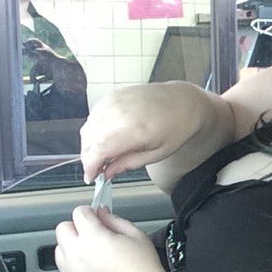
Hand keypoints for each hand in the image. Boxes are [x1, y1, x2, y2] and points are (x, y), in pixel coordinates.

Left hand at [53, 206, 166, 271]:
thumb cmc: (143, 271)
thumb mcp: (136, 235)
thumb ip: (114, 220)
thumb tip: (101, 213)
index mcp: (92, 237)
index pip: (79, 212)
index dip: (90, 213)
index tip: (97, 218)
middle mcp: (76, 254)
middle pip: (63, 228)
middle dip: (77, 228)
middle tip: (94, 235)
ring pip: (59, 250)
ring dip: (72, 247)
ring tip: (93, 255)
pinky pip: (64, 271)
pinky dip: (74, 269)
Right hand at [79, 81, 213, 181]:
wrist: (183, 101)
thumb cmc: (175, 127)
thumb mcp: (157, 154)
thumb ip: (129, 163)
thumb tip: (108, 173)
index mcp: (134, 130)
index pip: (98, 150)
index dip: (90, 166)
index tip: (92, 177)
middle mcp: (121, 113)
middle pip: (89, 139)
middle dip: (88, 158)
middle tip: (98, 169)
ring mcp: (116, 101)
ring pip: (88, 127)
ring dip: (89, 144)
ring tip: (103, 155)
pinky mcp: (114, 95)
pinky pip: (94, 115)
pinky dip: (94, 129)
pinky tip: (105, 138)